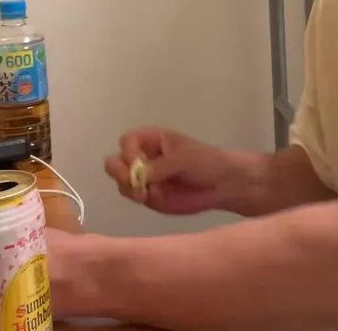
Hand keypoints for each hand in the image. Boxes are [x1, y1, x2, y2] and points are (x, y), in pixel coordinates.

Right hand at [105, 126, 243, 214]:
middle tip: (133, 183)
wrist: (221, 185)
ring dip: (128, 187)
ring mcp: (144, 177)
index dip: (128, 152)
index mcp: (152, 139)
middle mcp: (143, 156)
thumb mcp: (185, 157)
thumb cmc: (206, 161)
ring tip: (145, 194)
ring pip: (120, 180)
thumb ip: (162, 166)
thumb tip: (141, 176)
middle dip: (120, 172)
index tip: (138, 163)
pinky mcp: (148, 195)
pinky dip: (136, 198)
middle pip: (115, 161)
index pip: (127, 141)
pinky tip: (151, 198)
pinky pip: (131, 195)